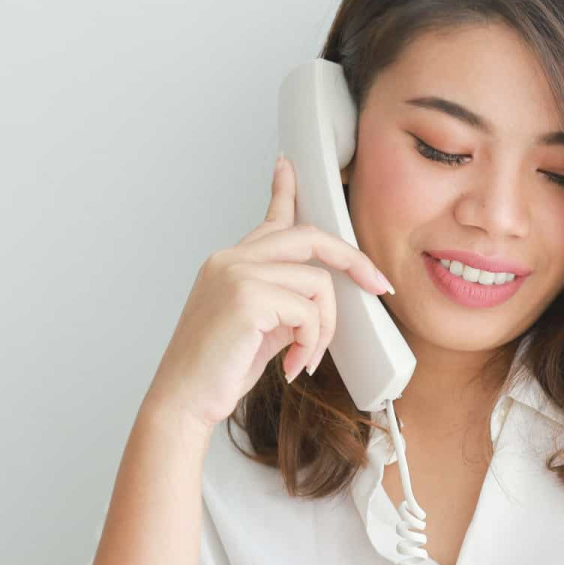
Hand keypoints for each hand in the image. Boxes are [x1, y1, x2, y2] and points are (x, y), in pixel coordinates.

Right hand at [145, 153, 394, 429]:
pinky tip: (291, 367)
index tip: (289, 166)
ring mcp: (237, 274)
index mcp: (231, 262)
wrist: (183, 399)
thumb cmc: (218, 369)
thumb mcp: (259, 326)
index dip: (284, 191)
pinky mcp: (247, 298)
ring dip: (324, 328)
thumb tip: (317, 297)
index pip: (269, 219)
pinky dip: (310, 343)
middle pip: (309, 237)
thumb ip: (283, 301)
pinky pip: (308, 312)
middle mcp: (231, 259)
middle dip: (353, 260)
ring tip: (303, 357)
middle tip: (380, 286)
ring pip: (318, 283)